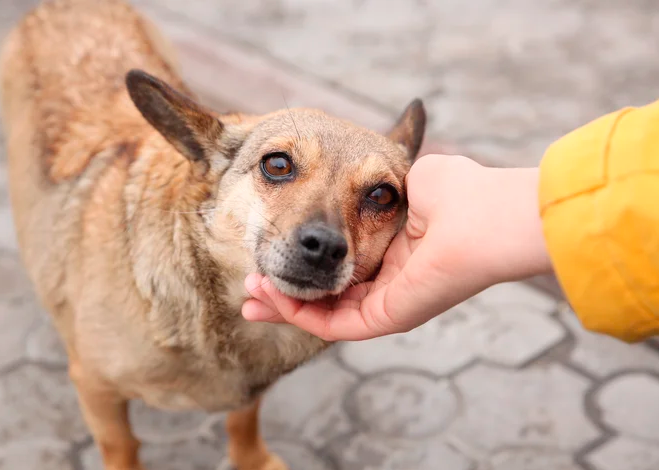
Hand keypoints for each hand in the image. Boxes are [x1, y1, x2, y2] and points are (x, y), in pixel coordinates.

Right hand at [242, 154, 551, 340]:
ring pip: (323, 315)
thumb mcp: (404, 176)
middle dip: (282, 293)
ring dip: (283, 305)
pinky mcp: (388, 318)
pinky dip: (298, 314)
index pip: (337, 265)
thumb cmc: (461, 190)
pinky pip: (334, 325)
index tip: (270, 251)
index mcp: (395, 250)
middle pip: (324, 296)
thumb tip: (368, 159)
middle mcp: (390, 282)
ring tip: (249, 293)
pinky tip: (271, 295)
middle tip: (248, 285)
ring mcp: (389, 304)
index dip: (303, 261)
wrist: (488, 215)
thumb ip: (374, 181)